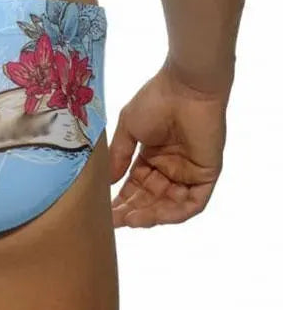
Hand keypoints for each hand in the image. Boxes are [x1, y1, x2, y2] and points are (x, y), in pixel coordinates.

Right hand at [108, 58, 227, 227]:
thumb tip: (107, 181)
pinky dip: (175, 212)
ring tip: (131, 219)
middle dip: (133, 211)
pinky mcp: (206, 175)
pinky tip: (156, 216)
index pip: (135, 186)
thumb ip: (119, 156)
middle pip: (150, 199)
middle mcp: (169, 168)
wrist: (185, 88)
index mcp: (151, 157)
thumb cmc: (154, 101)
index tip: (104, 211)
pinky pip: (193, 203)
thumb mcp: (128, 128)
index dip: (121, 200)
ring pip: (170, 205)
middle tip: (114, 221)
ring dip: (151, 215)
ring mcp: (188, 173)